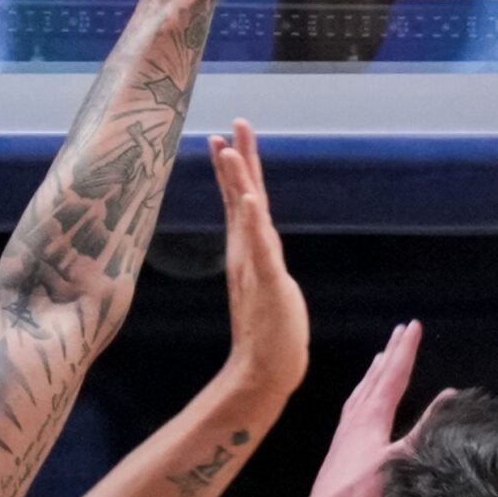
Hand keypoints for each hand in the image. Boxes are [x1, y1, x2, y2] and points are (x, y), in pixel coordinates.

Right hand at [214, 119, 307, 395]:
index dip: (236, 170)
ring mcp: (255, 266)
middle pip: (242, 197)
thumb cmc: (270, 334)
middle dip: (238, 160)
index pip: (242, 202)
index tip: (227, 138)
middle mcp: (248, 253)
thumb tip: (260, 253)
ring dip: (238, 180)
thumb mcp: (270, 287)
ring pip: (246, 215)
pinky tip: (246, 197)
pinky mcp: (267, 282)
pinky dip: (251, 220)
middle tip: (234, 125)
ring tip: (231, 149)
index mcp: (250, 252)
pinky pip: (258, 245)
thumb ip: (263, 265)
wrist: (264, 371)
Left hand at [301, 321, 445, 496]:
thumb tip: (448, 395)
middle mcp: (355, 419)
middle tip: (400, 330)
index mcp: (370, 418)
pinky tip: (363, 403)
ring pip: (362, 392)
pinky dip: (363, 395)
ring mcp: (346, 433)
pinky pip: (354, 408)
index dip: (405, 351)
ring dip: (374, 373)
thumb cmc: (362, 496)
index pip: (393, 376)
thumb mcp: (400, 459)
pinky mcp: (342, 448)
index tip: (413, 326)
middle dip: (391, 353)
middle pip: (376, 378)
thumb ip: (425, 428)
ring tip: (381, 358)